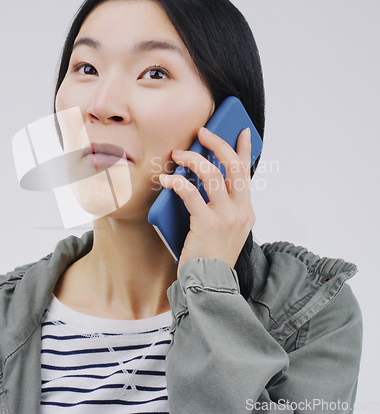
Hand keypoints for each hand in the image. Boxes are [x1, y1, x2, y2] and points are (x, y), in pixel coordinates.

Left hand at [159, 127, 254, 272]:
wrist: (209, 284)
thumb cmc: (211, 254)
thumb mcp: (224, 228)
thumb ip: (220, 205)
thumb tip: (201, 178)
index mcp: (246, 210)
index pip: (247, 172)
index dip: (244, 149)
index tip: (240, 130)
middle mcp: (241, 211)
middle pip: (233, 166)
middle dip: (217, 144)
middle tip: (202, 132)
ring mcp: (226, 217)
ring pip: (212, 174)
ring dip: (193, 159)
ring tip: (178, 154)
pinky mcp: (207, 224)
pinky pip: (191, 193)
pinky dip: (177, 182)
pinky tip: (166, 180)